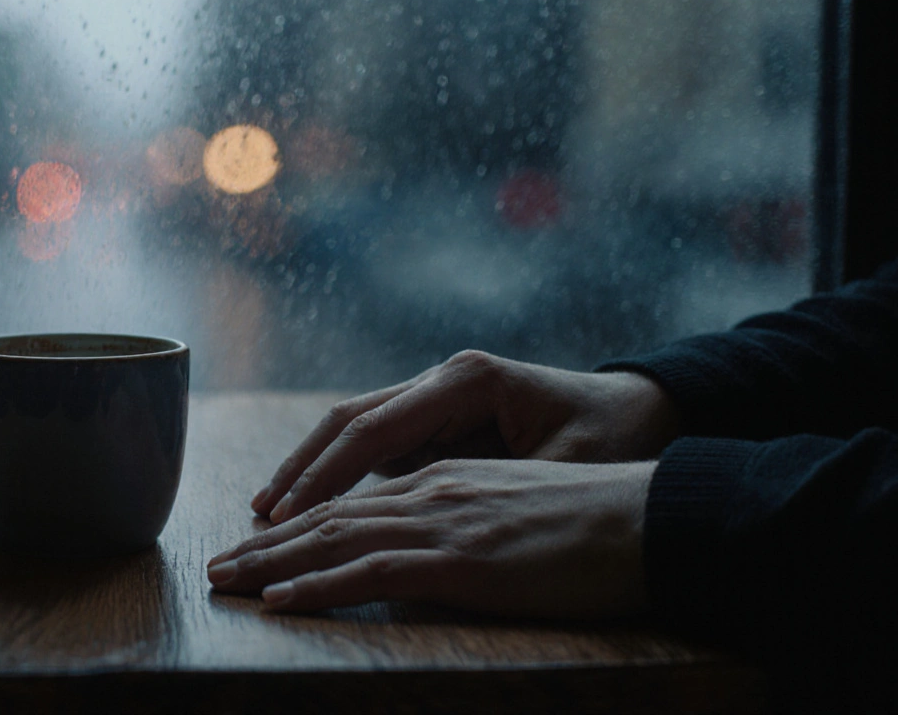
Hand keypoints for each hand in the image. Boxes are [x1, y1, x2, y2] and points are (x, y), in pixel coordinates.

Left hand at [211, 459, 652, 616]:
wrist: (650, 519)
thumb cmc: (594, 524)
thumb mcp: (514, 510)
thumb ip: (462, 521)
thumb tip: (426, 553)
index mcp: (444, 480)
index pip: (352, 504)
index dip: (297, 527)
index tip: (256, 547)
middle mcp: (431, 492)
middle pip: (327, 517)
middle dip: (266, 545)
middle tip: (217, 567)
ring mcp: (443, 522)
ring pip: (335, 539)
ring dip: (272, 564)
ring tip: (227, 582)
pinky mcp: (461, 559)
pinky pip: (372, 570)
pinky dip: (318, 586)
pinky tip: (281, 601)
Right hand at [252, 350, 677, 522]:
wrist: (637, 409)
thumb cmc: (610, 437)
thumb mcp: (567, 465)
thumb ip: (499, 485)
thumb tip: (429, 517)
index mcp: (465, 380)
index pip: (374, 428)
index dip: (325, 474)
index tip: (289, 515)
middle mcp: (440, 380)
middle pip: (348, 420)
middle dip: (301, 468)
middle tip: (260, 517)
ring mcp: (434, 396)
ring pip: (353, 429)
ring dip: (312, 469)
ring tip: (269, 514)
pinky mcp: (435, 418)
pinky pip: (375, 445)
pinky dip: (341, 475)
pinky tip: (314, 508)